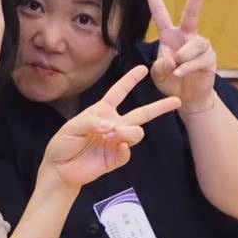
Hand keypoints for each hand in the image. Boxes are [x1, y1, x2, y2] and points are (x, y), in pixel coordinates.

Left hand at [41, 65, 180, 188]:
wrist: (60, 168)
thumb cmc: (64, 143)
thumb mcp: (72, 126)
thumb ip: (91, 121)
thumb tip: (112, 125)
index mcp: (102, 111)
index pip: (119, 92)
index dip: (130, 80)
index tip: (143, 69)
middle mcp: (114, 124)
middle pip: (142, 113)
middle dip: (159, 107)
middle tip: (177, 100)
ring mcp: (117, 142)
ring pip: (137, 132)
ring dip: (128, 131)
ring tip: (112, 134)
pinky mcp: (116, 158)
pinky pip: (128, 152)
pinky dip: (125, 149)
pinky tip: (118, 146)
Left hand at [147, 0, 217, 113]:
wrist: (188, 97)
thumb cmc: (171, 81)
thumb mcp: (158, 74)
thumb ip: (159, 66)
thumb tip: (172, 59)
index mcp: (169, 35)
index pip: (160, 13)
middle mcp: (187, 36)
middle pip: (192, 13)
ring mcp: (200, 45)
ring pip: (193, 45)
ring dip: (182, 58)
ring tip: (176, 69)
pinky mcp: (210, 57)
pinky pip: (199, 59)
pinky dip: (188, 68)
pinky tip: (181, 73)